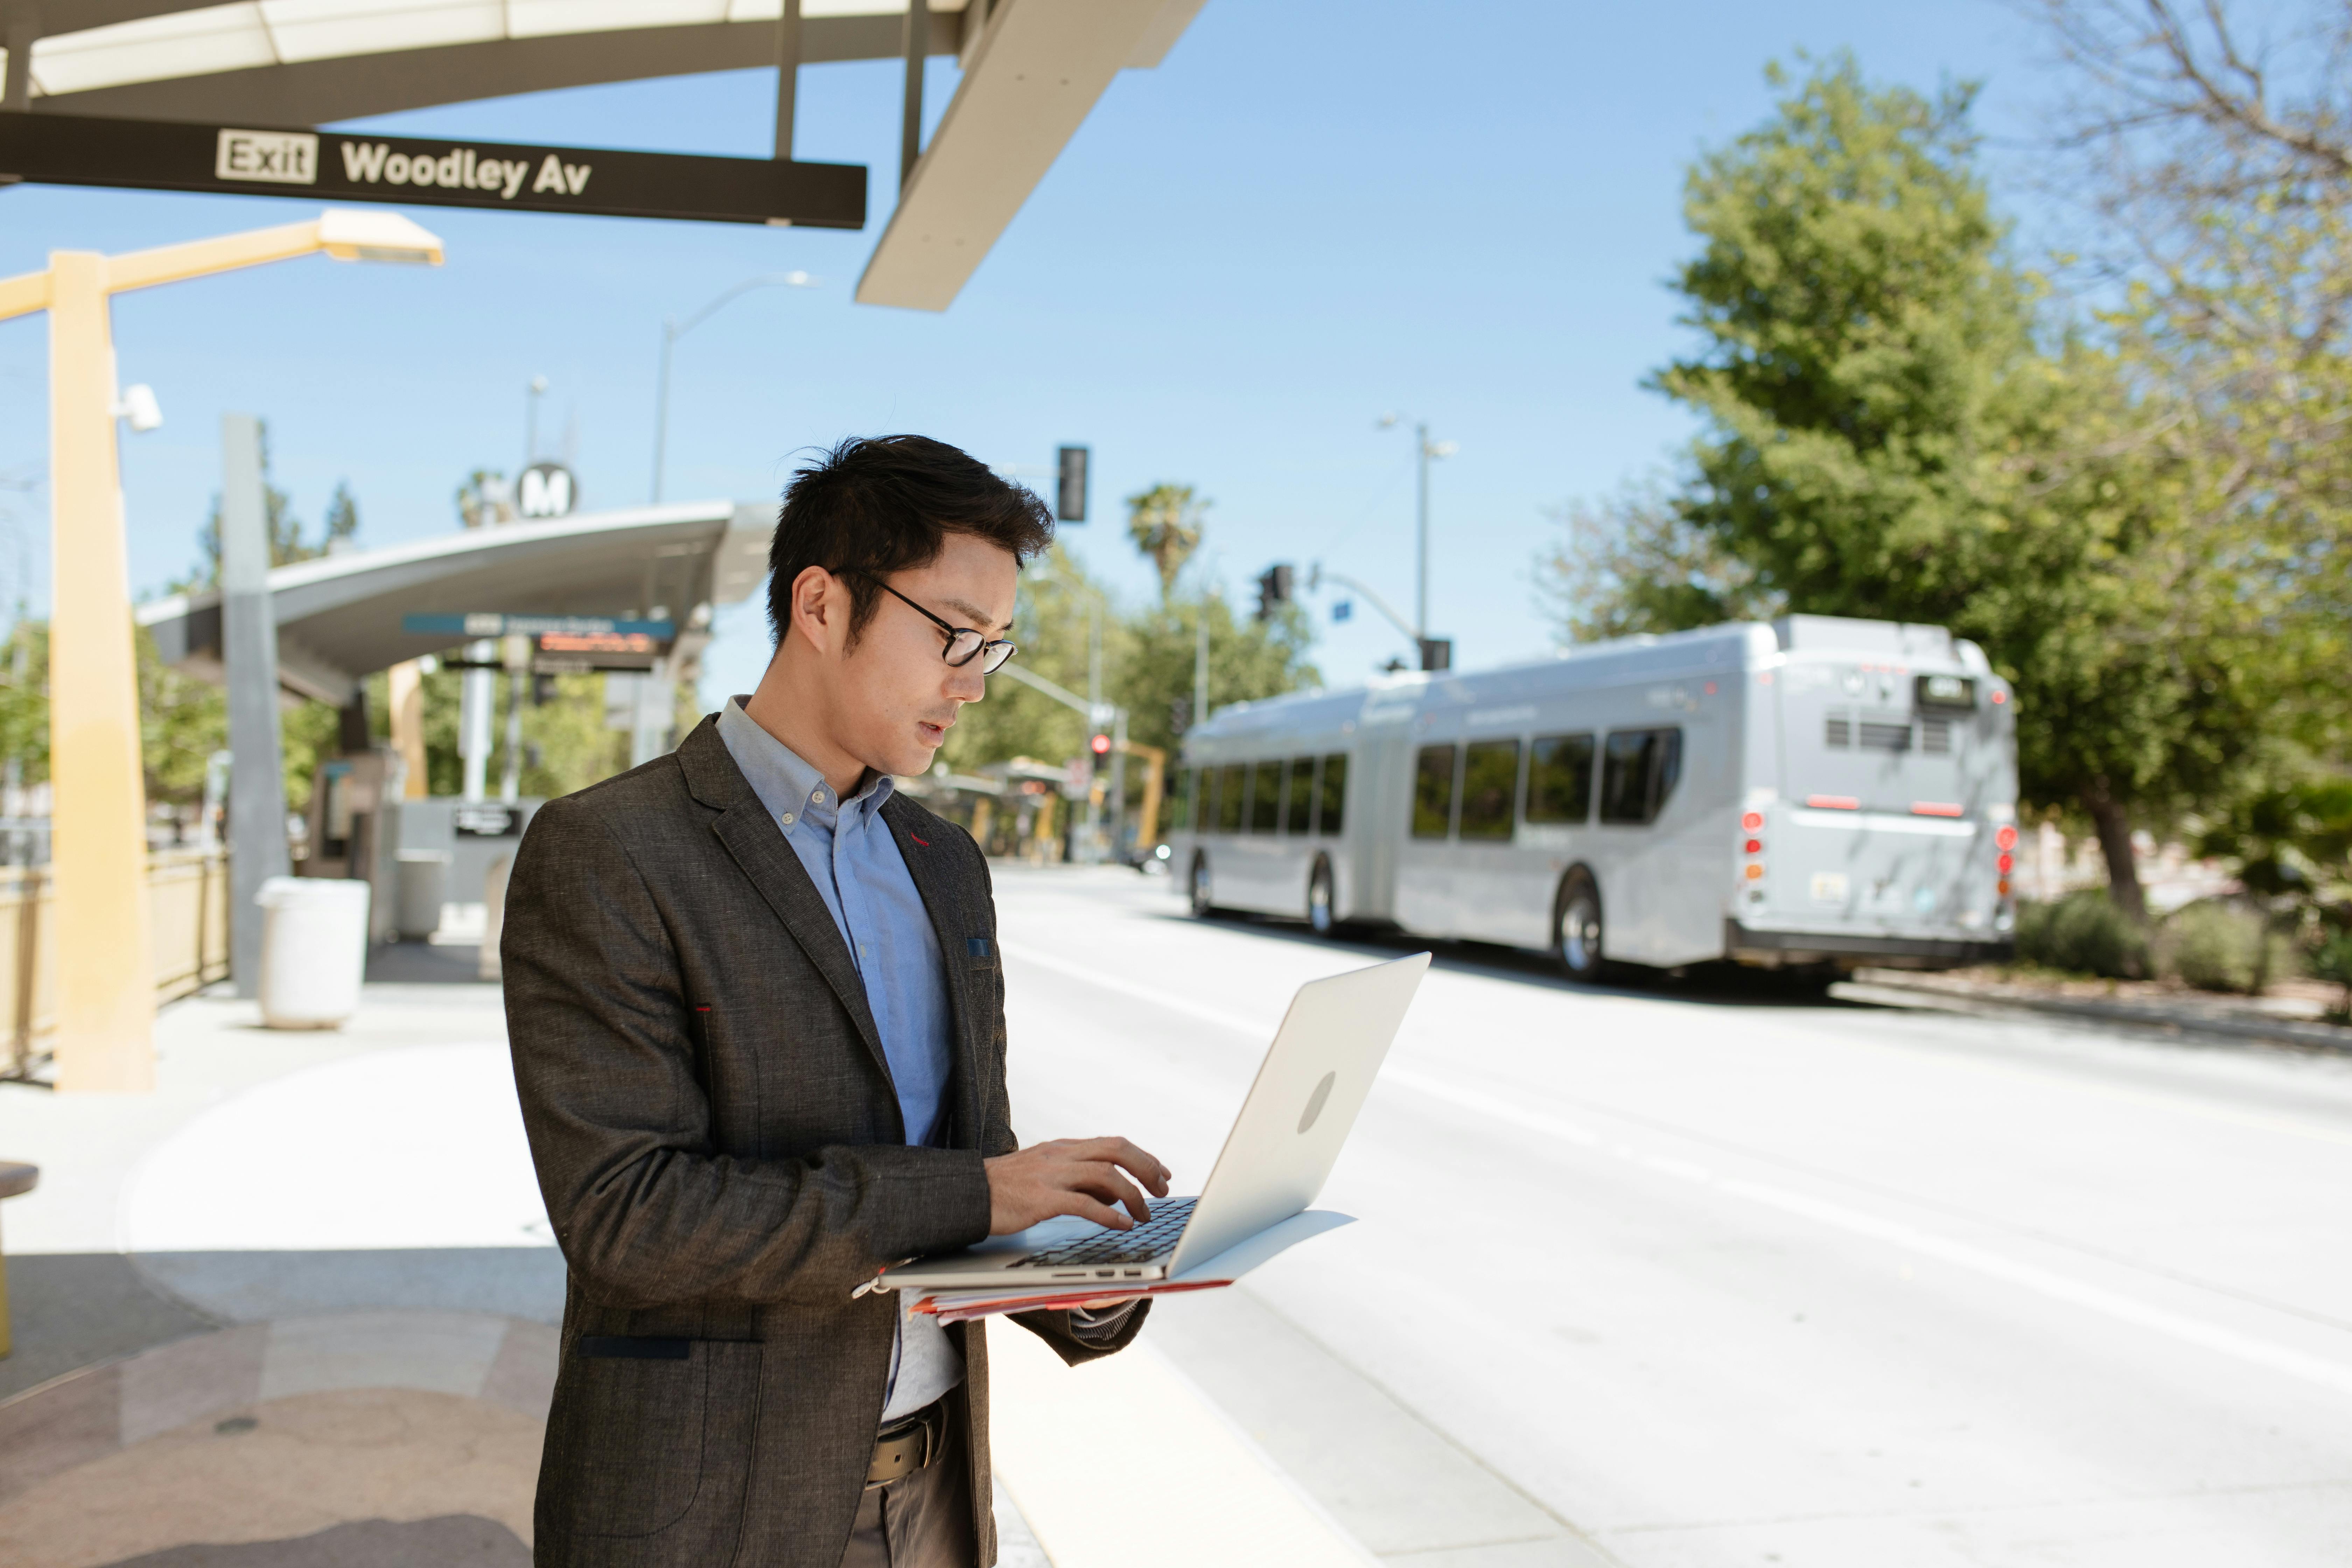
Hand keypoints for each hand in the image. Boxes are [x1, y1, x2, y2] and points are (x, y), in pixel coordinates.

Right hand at [985, 1137, 1171, 1235]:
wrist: (969, 1194)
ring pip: (1106, 1175)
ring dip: (1133, 1196)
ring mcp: (1051, 1175)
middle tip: (1162, 1190)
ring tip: (1144, 1215)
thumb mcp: (1047, 1174)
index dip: (1143, 1157)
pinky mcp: (1042, 1198)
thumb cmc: (1007, 1189)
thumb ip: (1081, 1179)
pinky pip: (1084, 1204)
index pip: (1114, 1143)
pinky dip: (1109, 1215)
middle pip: (1117, 1150)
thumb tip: (1116, 1194)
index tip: (1162, 1173)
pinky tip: (1122, 1225)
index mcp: (1064, 1148)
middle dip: (1146, 1169)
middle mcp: (1061, 1155)